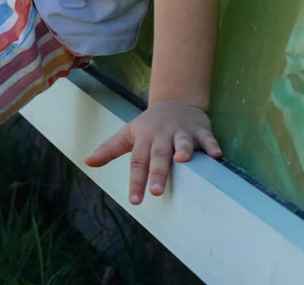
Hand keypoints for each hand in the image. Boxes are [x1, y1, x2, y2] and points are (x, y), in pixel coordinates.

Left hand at [84, 99, 221, 204]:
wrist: (175, 101)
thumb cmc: (149, 125)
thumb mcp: (128, 134)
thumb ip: (109, 149)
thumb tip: (87, 161)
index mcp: (144, 138)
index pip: (138, 161)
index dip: (136, 180)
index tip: (134, 201)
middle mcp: (163, 135)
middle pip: (158, 155)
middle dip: (158, 172)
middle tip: (156, 192)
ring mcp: (182, 132)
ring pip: (182, 143)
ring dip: (183, 151)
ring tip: (182, 161)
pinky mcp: (200, 131)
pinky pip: (207, 139)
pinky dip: (211, 146)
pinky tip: (216, 156)